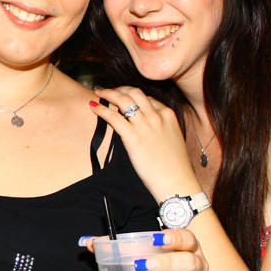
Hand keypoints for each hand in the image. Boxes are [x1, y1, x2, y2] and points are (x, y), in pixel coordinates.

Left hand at [84, 228, 209, 270]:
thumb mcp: (143, 256)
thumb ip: (117, 248)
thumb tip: (89, 242)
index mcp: (186, 250)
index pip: (187, 238)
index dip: (174, 237)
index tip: (156, 238)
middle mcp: (198, 269)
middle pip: (190, 263)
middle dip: (167, 263)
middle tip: (142, 266)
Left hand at [89, 86, 200, 201]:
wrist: (177, 182)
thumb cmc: (175, 167)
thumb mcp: (173, 140)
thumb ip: (162, 129)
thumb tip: (150, 130)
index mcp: (168, 115)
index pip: (147, 97)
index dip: (132, 94)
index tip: (123, 95)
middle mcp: (157, 116)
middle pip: (134, 92)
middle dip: (119, 88)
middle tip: (108, 90)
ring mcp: (145, 125)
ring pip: (123, 100)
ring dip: (108, 93)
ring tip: (99, 93)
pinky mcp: (133, 137)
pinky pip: (113, 117)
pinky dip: (102, 110)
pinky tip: (93, 107)